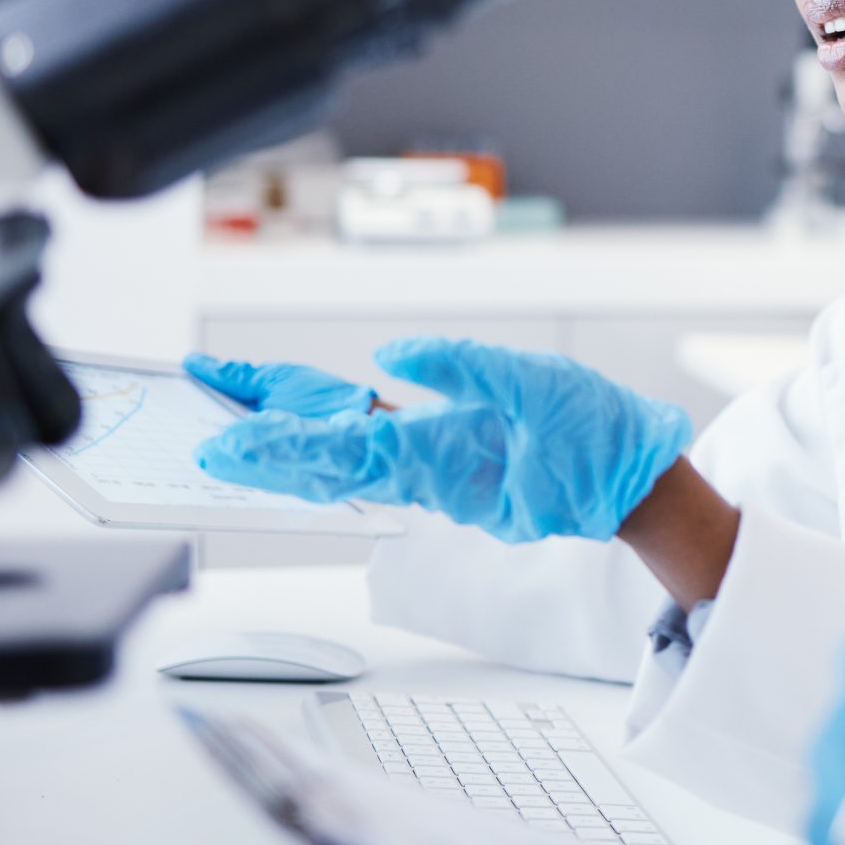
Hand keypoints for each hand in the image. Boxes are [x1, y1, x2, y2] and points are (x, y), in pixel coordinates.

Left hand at [194, 337, 690, 542]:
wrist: (635, 485)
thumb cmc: (594, 433)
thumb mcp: (535, 379)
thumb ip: (462, 365)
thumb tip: (390, 359)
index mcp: (444, 454)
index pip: (341, 452)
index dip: (279, 447)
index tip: (226, 444)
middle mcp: (431, 478)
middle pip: (332, 469)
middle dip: (267, 454)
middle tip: (209, 441)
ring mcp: (441, 484)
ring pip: (352, 469)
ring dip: (296, 453)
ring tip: (243, 427)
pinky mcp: (455, 477)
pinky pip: (383, 464)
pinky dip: (339, 451)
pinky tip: (317, 435)